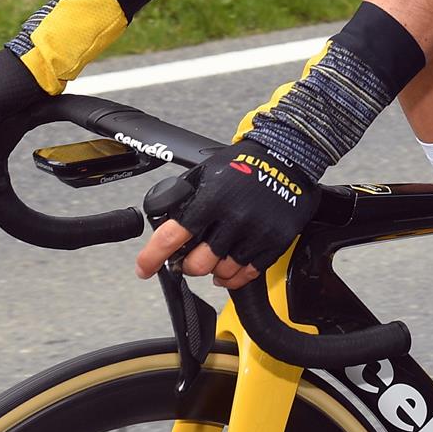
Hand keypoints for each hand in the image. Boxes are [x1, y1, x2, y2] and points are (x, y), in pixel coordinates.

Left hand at [134, 140, 320, 289]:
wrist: (288, 155)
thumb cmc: (246, 162)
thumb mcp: (208, 171)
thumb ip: (188, 196)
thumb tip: (168, 221)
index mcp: (212, 199)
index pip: (173, 237)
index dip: (152, 257)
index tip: (144, 268)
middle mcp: (234, 218)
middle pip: (198, 264)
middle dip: (187, 265)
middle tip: (188, 260)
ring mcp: (257, 232)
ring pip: (223, 272)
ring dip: (212, 271)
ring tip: (213, 261)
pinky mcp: (276, 241)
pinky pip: (248, 273)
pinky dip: (235, 276)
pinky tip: (230, 268)